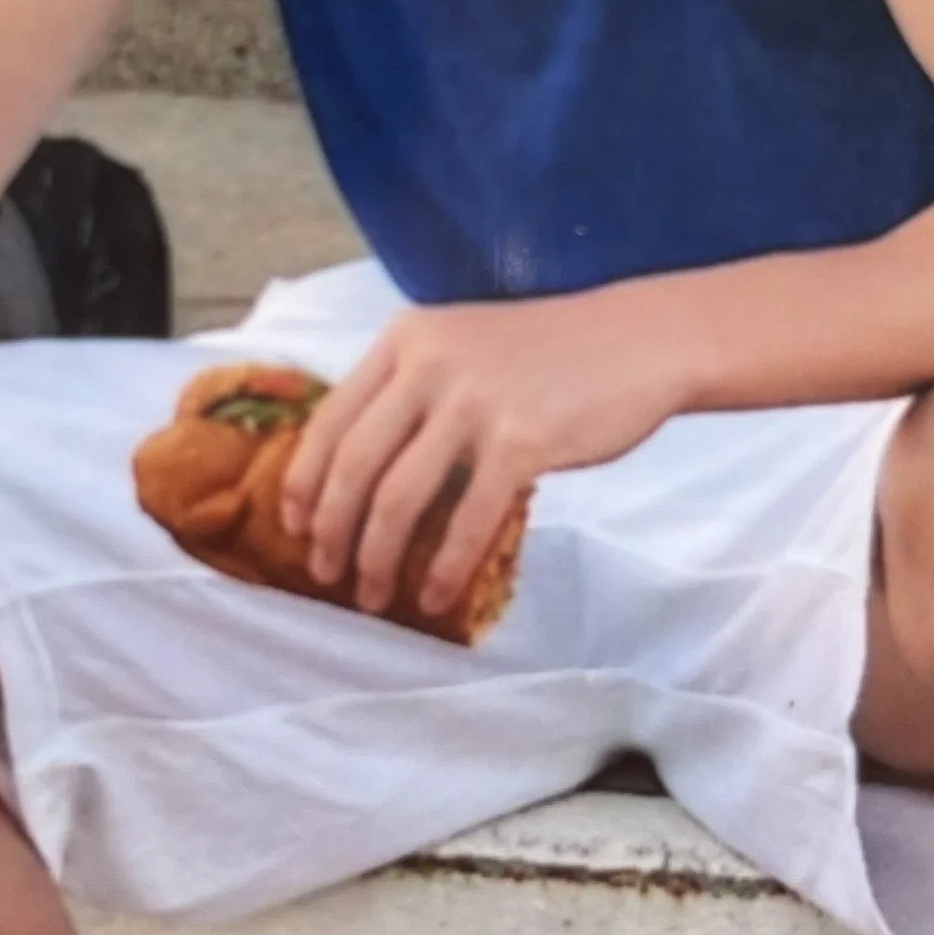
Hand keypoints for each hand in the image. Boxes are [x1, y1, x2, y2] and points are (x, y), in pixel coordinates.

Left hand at [278, 287, 685, 622]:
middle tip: (326, 573)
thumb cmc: (551, 353)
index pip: (331, 417)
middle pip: (355, 464)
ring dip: (377, 558)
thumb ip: (412, 388)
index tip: (294, 524)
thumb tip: (359, 469)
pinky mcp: (522, 441)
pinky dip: (443, 566)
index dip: (305, 480)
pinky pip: (466, 519)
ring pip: (398, 498)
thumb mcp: (463, 345)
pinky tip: (435, 595)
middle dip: (332, 530)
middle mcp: (430, 364)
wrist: (640, 340)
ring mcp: (475, 401)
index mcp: (406, 338)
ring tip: (374, 596)